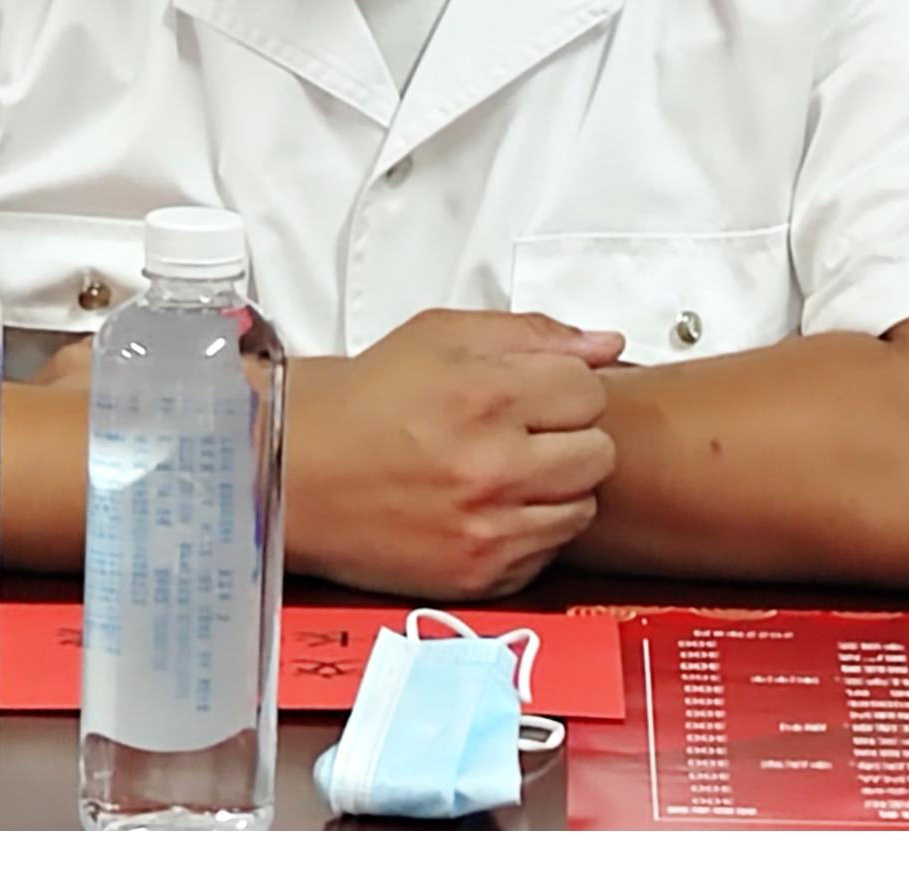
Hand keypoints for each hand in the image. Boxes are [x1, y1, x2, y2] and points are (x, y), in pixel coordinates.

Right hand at [286, 308, 622, 600]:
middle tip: (525, 432)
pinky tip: (490, 506)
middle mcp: (494, 465)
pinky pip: (549, 552)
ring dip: (556, 487)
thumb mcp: (437, 335)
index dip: (565, 385)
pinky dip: (529, 529)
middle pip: (600, 453)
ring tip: (508, 470)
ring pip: (583, 507)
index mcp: (484, 394)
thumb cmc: (367, 398)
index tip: (537, 390)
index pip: (590, 390)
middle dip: (571, 436)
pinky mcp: (483, 575)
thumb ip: (529, 333)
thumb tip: (608, 344)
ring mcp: (491, 527)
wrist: (301, 469)